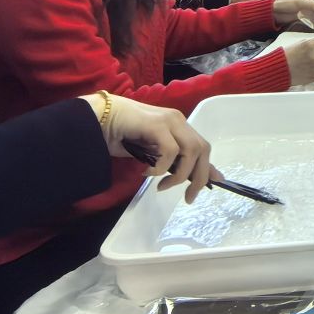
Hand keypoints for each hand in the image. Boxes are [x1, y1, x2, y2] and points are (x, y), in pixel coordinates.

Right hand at [88, 93, 213, 201]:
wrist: (98, 117)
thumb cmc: (120, 134)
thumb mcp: (149, 152)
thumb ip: (167, 161)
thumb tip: (184, 176)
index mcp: (178, 127)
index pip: (202, 146)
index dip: (209, 168)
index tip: (215, 185)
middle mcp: (178, 121)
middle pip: (202, 149)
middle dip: (199, 176)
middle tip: (188, 196)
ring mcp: (168, 120)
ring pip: (190, 150)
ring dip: (179, 174)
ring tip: (161, 185)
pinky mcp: (156, 124)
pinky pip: (169, 150)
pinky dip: (161, 166)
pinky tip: (146, 172)